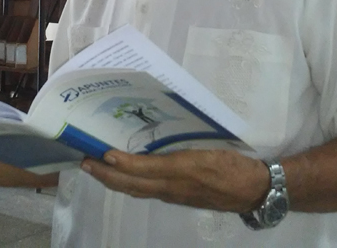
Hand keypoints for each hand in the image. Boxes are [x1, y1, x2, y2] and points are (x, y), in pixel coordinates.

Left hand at [81, 149, 268, 212]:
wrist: (253, 190)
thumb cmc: (233, 166)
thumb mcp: (209, 150)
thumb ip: (182, 148)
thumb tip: (155, 139)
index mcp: (181, 171)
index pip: (144, 169)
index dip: (122, 164)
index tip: (103, 154)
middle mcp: (172, 187)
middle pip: (132, 184)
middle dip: (106, 175)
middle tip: (84, 162)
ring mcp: (173, 195)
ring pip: (136, 190)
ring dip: (113, 181)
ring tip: (95, 168)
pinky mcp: (177, 197)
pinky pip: (147, 192)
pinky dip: (130, 184)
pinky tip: (123, 175)